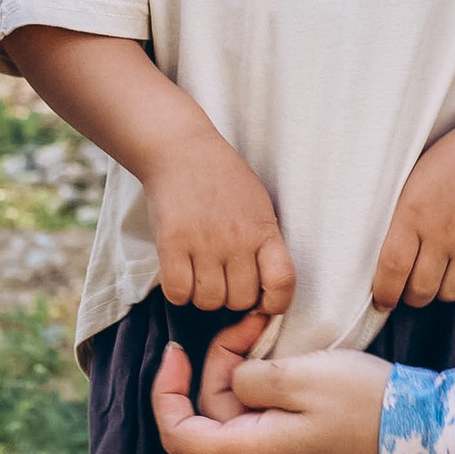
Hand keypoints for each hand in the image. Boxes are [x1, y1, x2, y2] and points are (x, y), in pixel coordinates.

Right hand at [139, 127, 295, 318]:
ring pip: (209, 301)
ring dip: (203, 295)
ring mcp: (204, 242)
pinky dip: (179, 292)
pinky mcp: (172, 244)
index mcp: (264, 229)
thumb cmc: (222, 179)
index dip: (276, 303)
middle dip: (232, 297)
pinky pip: (178, 293)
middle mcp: (237, 239)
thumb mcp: (258, 205)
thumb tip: (267, 290)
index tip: (265, 302)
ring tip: (200, 273)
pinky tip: (181, 274)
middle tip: (222, 278)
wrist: (181, 150)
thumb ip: (264, 242)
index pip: (282, 282)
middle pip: (241, 300)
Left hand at [152, 333, 389, 453]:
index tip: (176, 354)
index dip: (166, 393)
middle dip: (222, 361)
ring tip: (273, 332)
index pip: (180, 434)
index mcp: (253, 450)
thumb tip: (235, 381)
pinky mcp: (306, 448)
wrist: (425, 432)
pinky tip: (291, 358)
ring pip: (243, 409)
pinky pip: (270, 414)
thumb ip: (248, 378)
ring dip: (248, 368)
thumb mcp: (299, 376)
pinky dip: (270, 382)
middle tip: (254, 322)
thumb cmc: (364, 404)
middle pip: (215, 410)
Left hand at [369, 114, 454, 312]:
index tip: (382, 300)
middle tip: (411, 284)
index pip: (393, 267)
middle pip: (420, 290)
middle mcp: (442, 233)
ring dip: (440, 291)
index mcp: (413, 213)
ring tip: (438, 274)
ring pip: (450, 294)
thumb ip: (396, 218)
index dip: (385, 292)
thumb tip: (377, 256)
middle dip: (411, 295)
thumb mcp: (410, 182)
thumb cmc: (451, 161)